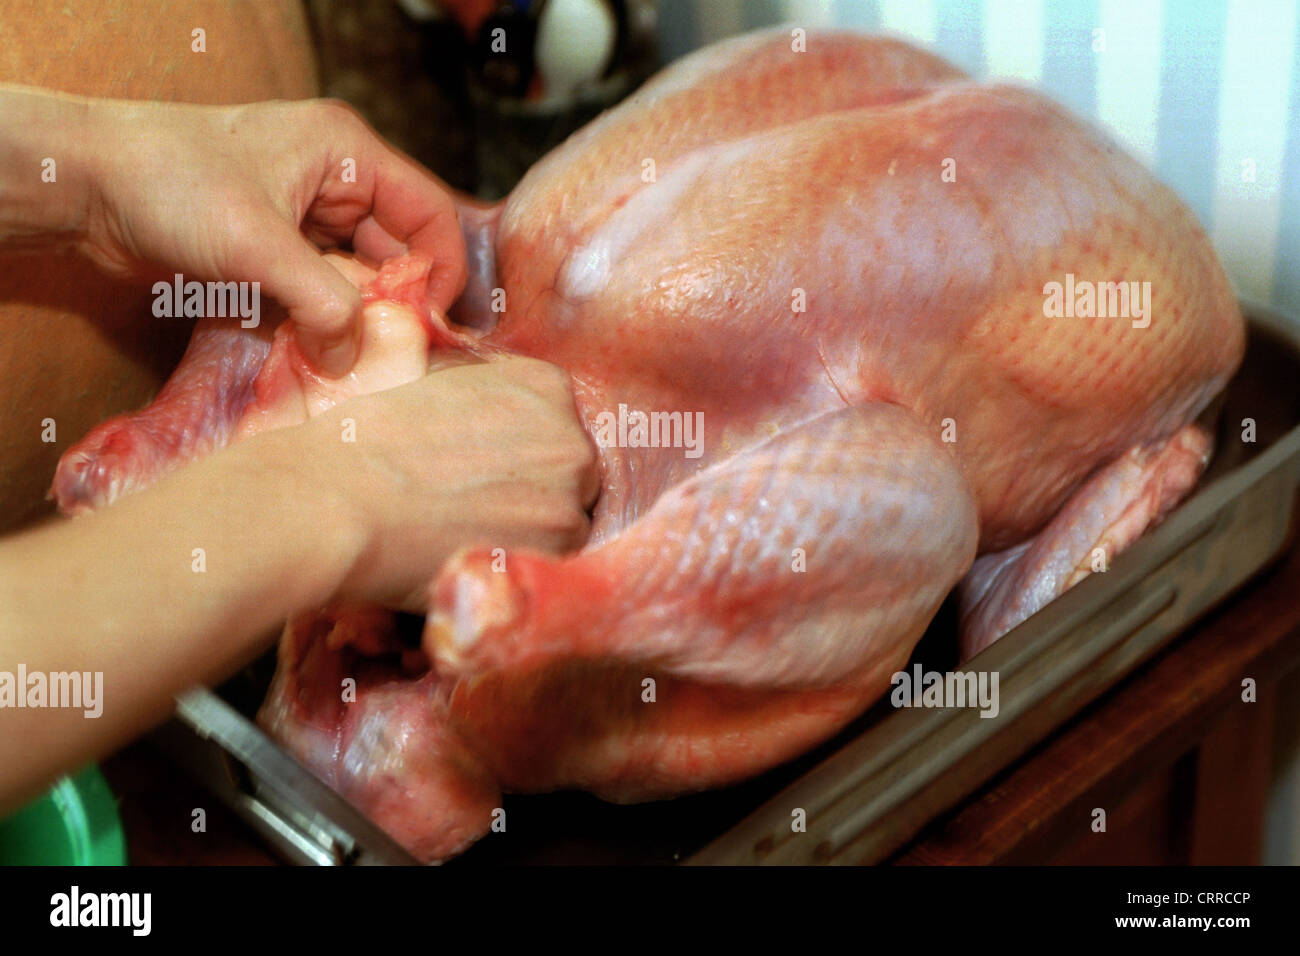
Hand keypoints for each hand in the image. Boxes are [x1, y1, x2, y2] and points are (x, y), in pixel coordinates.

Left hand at [78, 97, 466, 374]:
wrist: (84, 186)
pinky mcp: (273, 249)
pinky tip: (318, 353)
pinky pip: (318, 292)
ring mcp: (303, 216)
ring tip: (353, 363)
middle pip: (395, 253)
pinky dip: (320, 323)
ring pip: (357, 278)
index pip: (429, 215)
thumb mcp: (258, 244)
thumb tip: (355, 360)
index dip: (441, 272)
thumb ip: (322, 302)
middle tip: (391, 358)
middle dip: (393, 305)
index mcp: (347, 153)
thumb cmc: (170, 184)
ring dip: (354, 320)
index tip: (433, 329)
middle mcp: (335, 181)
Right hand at [290, 354, 599, 611]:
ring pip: (566, 519)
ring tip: (471, 537)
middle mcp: (571, 434)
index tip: (483, 467)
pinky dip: (522, 566)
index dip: (518, 450)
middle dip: (533, 489)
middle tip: (476, 507)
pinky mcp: (558, 547)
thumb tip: (487, 414)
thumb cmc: (365, 443)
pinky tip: (477, 559)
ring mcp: (570, 493)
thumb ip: (480, 393)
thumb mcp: (433, 384)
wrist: (337, 503)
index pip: (554, 422)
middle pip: (569, 472)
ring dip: (530, 531)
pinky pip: (556, 562)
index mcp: (544, 385)